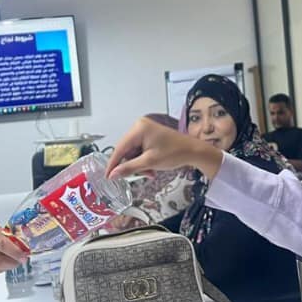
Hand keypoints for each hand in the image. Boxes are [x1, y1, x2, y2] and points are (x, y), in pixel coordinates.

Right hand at [106, 117, 223, 179]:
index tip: (107, 176)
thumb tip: (113, 174)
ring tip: (150, 172)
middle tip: (140, 175)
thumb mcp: (149, 163)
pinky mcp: (150, 135)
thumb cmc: (174, 153)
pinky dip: (144, 161)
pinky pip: (140, 150)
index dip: (113, 163)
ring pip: (133, 152)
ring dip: (139, 165)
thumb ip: (129, 168)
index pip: (120, 148)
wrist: (193, 151)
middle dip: (132, 165)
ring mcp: (145, 130)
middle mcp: (140, 126)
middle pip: (126, 150)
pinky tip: (151, 167)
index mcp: (138, 129)